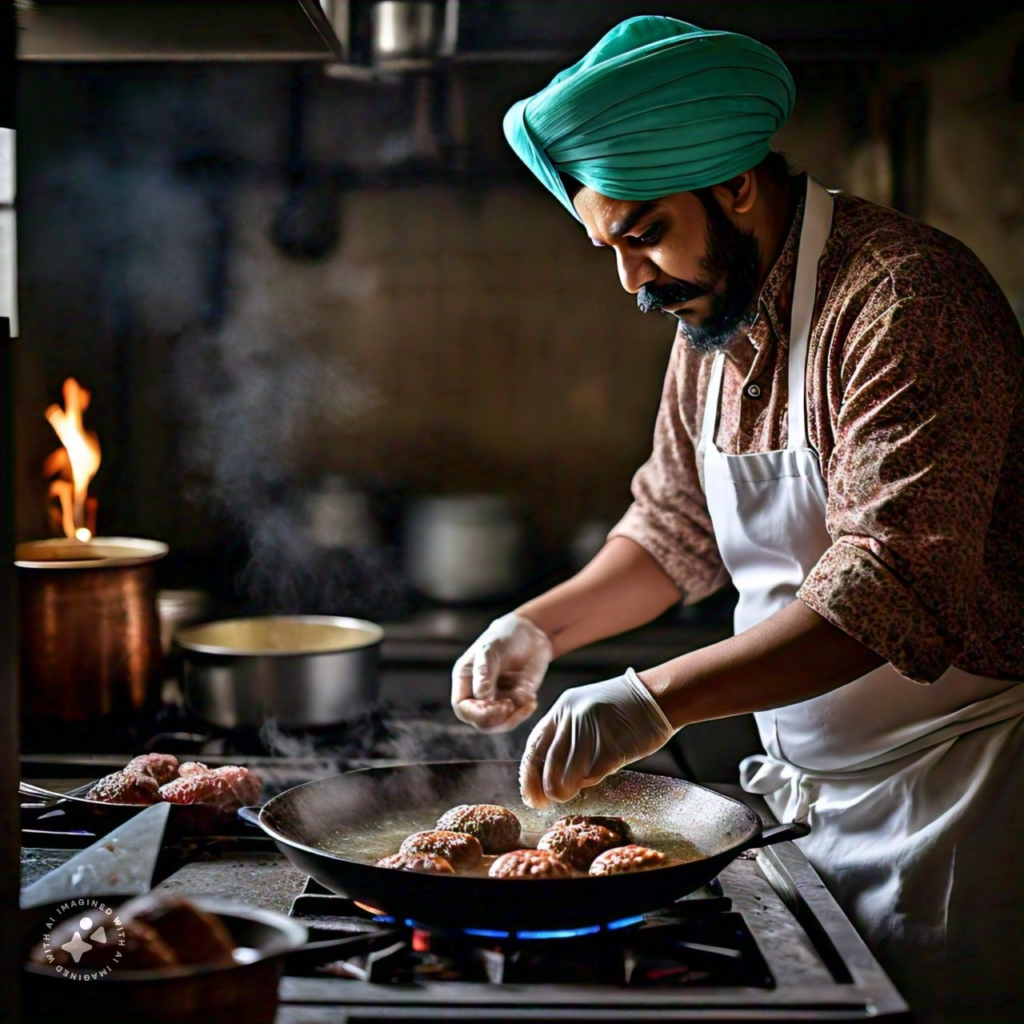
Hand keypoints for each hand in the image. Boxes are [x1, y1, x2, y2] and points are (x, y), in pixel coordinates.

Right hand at [451, 612, 553, 732]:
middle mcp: (477, 693)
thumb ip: (485, 672)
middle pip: (479, 721)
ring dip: (512, 719)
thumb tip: (481, 697)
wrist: (530, 633)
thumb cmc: (505, 636)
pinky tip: (532, 700)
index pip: (462, 706)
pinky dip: (524, 713)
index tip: (497, 706)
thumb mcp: (492, 650)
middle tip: (512, 706)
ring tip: (527, 701)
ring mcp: (496, 699)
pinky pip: (515, 717)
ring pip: (498, 724)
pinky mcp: (514, 702)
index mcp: (465, 679)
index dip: (477, 713)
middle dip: (496, 719)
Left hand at [519, 668, 673, 808]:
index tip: (529, 792)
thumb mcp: (585, 709)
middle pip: (546, 763)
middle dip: (542, 788)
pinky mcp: (610, 747)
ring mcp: (590, 732)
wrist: (655, 697)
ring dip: (564, 789)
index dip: (528, 773)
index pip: (534, 745)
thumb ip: (567, 734)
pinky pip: (591, 774)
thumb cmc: (622, 708)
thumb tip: (548, 771)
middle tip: (543, 802)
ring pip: (566, 773)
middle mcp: (572, 718)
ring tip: (567, 793)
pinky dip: (589, 781)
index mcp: (562, 707)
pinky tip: (592, 778)